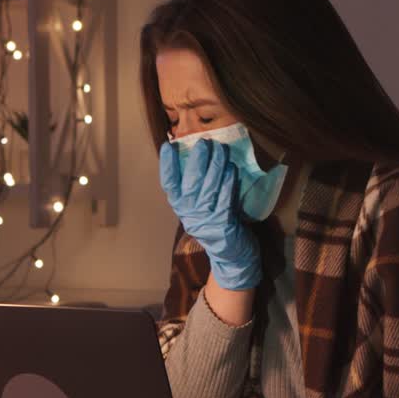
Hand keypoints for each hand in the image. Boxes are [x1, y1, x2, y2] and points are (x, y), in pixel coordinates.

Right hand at [159, 140, 260, 289]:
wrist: (231, 255)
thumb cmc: (216, 222)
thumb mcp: (201, 205)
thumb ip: (196, 185)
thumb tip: (196, 152)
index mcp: (181, 206)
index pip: (169, 184)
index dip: (167, 165)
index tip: (168, 146)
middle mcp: (189, 213)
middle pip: (190, 183)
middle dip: (197, 161)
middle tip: (203, 142)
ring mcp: (206, 220)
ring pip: (209, 188)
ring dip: (215, 166)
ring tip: (220, 149)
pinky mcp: (223, 224)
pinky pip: (225, 199)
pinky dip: (228, 183)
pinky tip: (231, 169)